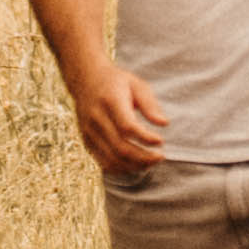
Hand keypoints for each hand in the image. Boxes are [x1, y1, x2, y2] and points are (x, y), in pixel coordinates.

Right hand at [71, 60, 169, 175]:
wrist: (84, 79)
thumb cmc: (116, 82)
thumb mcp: (136, 85)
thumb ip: (150, 104)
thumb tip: (164, 124)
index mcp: (110, 101)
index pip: (127, 126)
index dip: (145, 138)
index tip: (160, 141)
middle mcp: (96, 118)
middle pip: (120, 147)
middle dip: (143, 157)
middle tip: (160, 157)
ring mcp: (89, 131)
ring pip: (111, 159)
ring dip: (134, 166)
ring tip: (150, 163)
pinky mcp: (86, 141)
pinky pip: (103, 162)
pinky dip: (121, 169)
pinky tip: (135, 165)